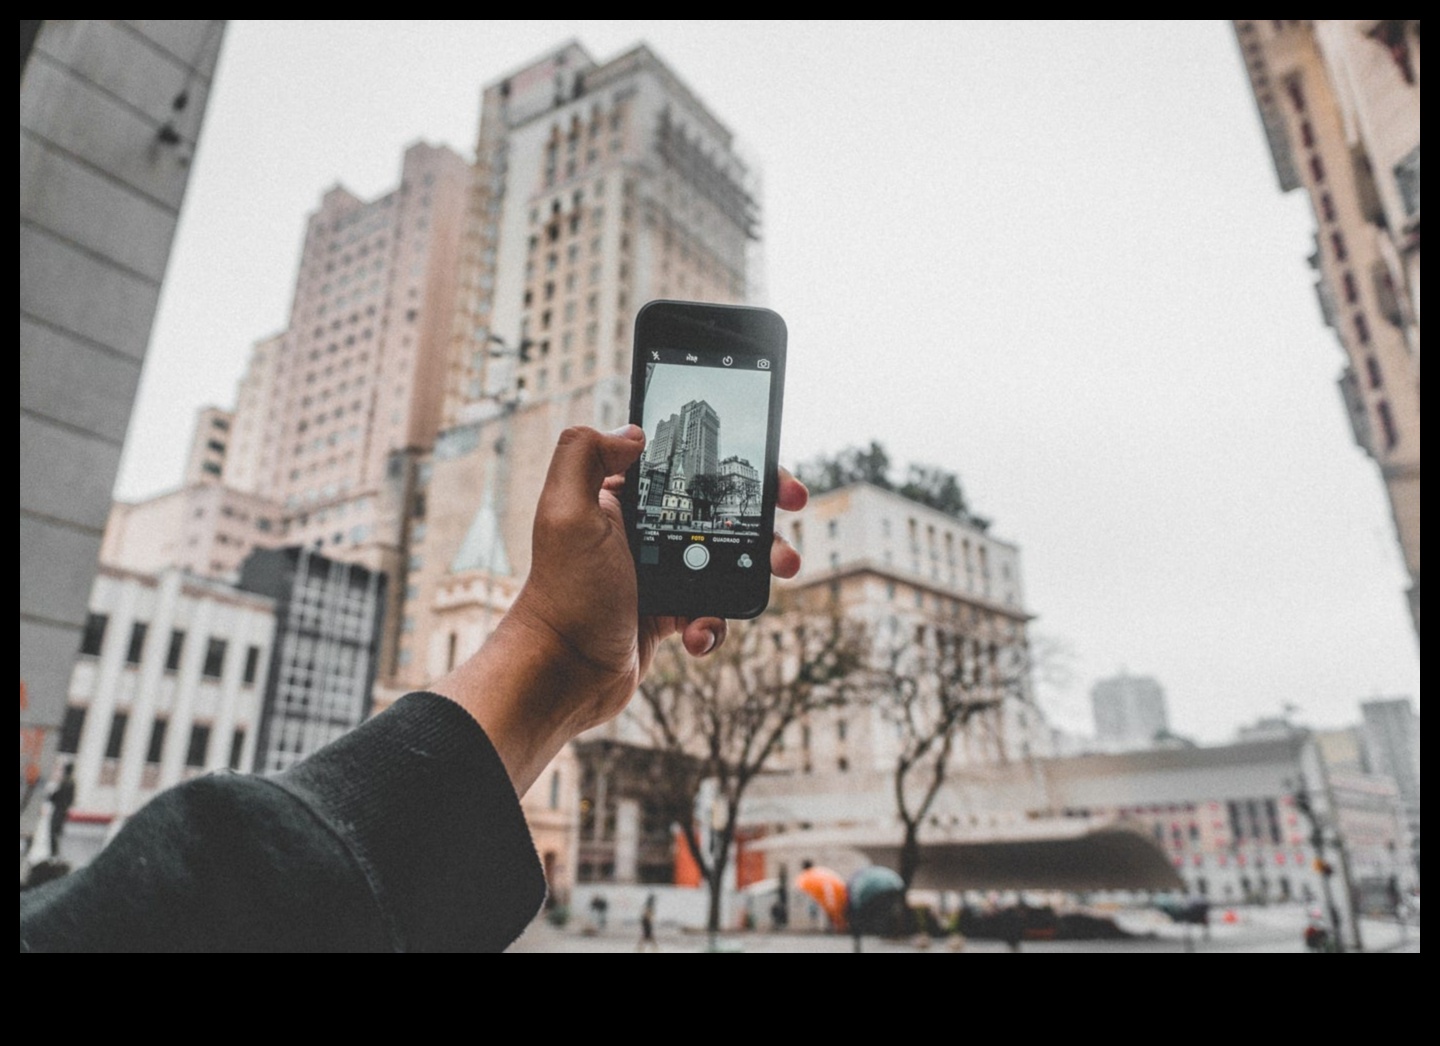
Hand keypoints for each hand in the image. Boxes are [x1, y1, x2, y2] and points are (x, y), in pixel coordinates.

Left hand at [433, 425, 806, 792]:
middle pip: (718, 510)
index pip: (686, 468)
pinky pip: (710, 608)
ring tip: (778, 572)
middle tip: (791, 518)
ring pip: (725, 559)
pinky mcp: (667, 612)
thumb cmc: (565, 596)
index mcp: (621, 500)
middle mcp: (641, 531)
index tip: (769, 472)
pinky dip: (714, 622)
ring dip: (756, 567)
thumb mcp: (565, 513)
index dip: (731, 465)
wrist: (563, 674)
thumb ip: (585, 456)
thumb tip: (633, 433)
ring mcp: (657, 572)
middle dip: (761, 515)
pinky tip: (697, 633)